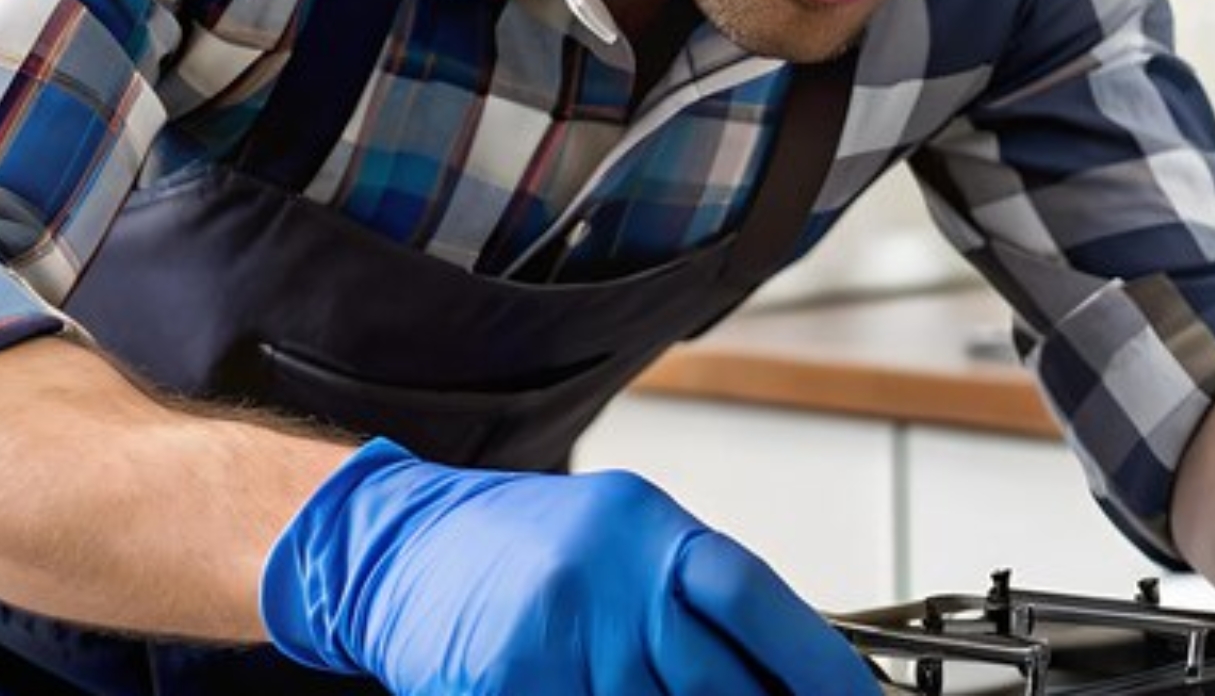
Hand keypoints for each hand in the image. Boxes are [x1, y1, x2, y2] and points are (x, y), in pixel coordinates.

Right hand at [260, 438, 877, 694]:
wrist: (397, 547)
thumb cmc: (520, 547)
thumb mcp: (623, 540)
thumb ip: (699, 599)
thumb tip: (791, 668)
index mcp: (648, 533)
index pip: (755, 600)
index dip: (817, 663)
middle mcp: (606, 580)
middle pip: (715, 683)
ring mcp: (555, 639)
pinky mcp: (509, 686)